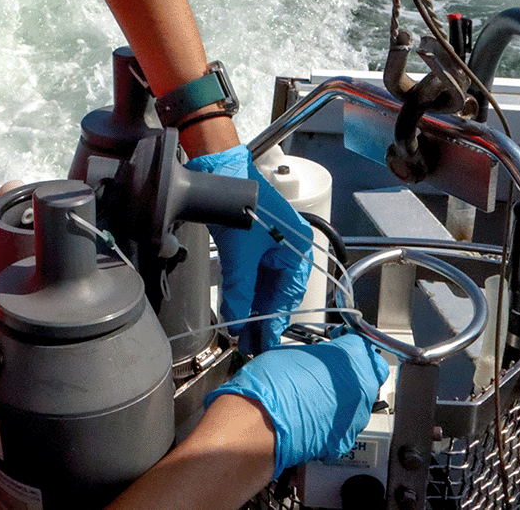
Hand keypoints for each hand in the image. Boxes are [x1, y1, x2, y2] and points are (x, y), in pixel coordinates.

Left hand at [185, 144, 312, 353]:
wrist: (221, 175)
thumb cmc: (238, 208)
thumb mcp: (239, 257)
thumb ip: (238, 292)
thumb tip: (236, 322)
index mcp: (298, 251)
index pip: (287, 297)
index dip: (273, 322)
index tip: (263, 342)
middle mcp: (291, 250)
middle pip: (277, 294)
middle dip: (261, 319)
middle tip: (249, 344)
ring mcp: (274, 246)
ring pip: (265, 286)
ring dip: (252, 308)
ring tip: (241, 333)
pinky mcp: (257, 243)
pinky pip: (255, 275)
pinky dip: (246, 292)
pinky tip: (237, 309)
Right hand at [205, 333, 389, 478]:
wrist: (258, 424)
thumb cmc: (271, 385)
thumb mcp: (291, 352)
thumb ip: (317, 354)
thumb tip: (317, 358)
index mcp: (354, 359)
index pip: (364, 347)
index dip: (350, 348)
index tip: (338, 349)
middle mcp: (362, 389)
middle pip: (366, 378)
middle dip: (349, 376)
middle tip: (322, 375)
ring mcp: (355, 418)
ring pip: (356, 405)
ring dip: (340, 401)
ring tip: (311, 399)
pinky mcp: (343, 442)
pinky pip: (342, 428)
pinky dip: (330, 425)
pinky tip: (309, 420)